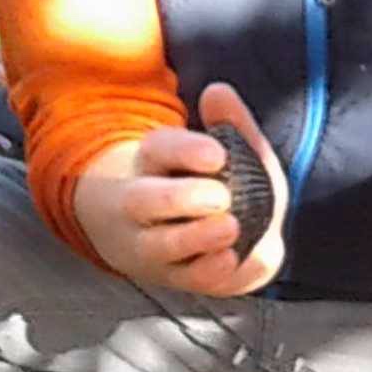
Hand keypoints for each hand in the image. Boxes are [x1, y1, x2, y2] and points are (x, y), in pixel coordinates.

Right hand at [73, 81, 284, 296]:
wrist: (179, 239)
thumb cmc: (208, 185)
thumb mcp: (223, 151)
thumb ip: (230, 124)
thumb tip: (218, 92)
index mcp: (153, 161)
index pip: (161, 149)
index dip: (187, 151)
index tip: (216, 154)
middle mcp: (142, 205)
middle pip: (145, 201)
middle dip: (181, 198)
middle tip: (220, 196)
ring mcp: (153, 246)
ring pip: (161, 246)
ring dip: (194, 239)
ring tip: (229, 228)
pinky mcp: (176, 278)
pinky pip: (187, 279)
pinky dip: (208, 273)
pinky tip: (229, 261)